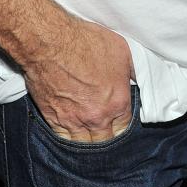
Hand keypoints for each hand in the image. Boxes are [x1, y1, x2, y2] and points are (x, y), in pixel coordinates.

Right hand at [23, 17, 133, 140]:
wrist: (50, 43)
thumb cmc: (85, 42)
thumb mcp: (122, 51)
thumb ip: (133, 71)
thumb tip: (137, 80)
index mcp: (117, 102)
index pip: (124, 126)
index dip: (122, 122)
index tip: (118, 118)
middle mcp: (97, 117)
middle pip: (106, 141)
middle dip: (107, 135)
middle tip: (105, 128)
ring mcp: (73, 121)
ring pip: (84, 144)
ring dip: (88, 140)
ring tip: (89, 134)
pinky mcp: (53, 119)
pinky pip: (64, 139)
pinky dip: (69, 138)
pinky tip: (72, 132)